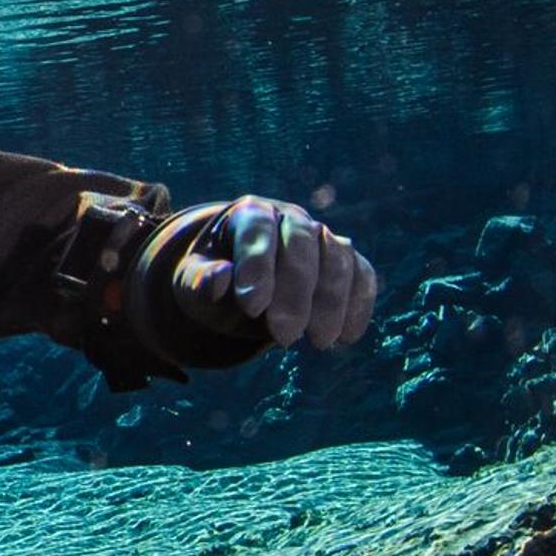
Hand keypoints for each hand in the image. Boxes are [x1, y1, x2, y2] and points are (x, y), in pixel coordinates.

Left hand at [172, 197, 377, 349]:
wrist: (246, 283)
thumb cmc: (217, 281)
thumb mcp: (193, 283)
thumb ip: (200, 281)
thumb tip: (220, 279)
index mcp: (249, 213)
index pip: (257, 230)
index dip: (257, 266)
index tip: (252, 307)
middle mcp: (291, 217)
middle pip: (301, 244)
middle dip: (295, 292)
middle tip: (284, 337)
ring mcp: (323, 236)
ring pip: (337, 259)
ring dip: (331, 302)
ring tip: (318, 342)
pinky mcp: (346, 260)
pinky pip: (362, 275)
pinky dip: (359, 305)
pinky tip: (346, 337)